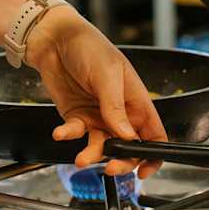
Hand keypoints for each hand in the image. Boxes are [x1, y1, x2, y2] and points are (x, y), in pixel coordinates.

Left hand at [24, 5, 166, 176]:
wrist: (54, 39)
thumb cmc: (88, 46)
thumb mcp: (107, 74)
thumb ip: (115, 107)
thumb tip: (127, 136)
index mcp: (136, 100)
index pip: (154, 134)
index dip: (153, 154)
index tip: (144, 169)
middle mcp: (120, 112)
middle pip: (128, 147)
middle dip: (121, 160)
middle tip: (110, 166)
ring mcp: (98, 116)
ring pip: (101, 146)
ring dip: (92, 154)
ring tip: (81, 158)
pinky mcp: (76, 116)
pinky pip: (76, 133)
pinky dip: (69, 136)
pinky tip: (61, 132)